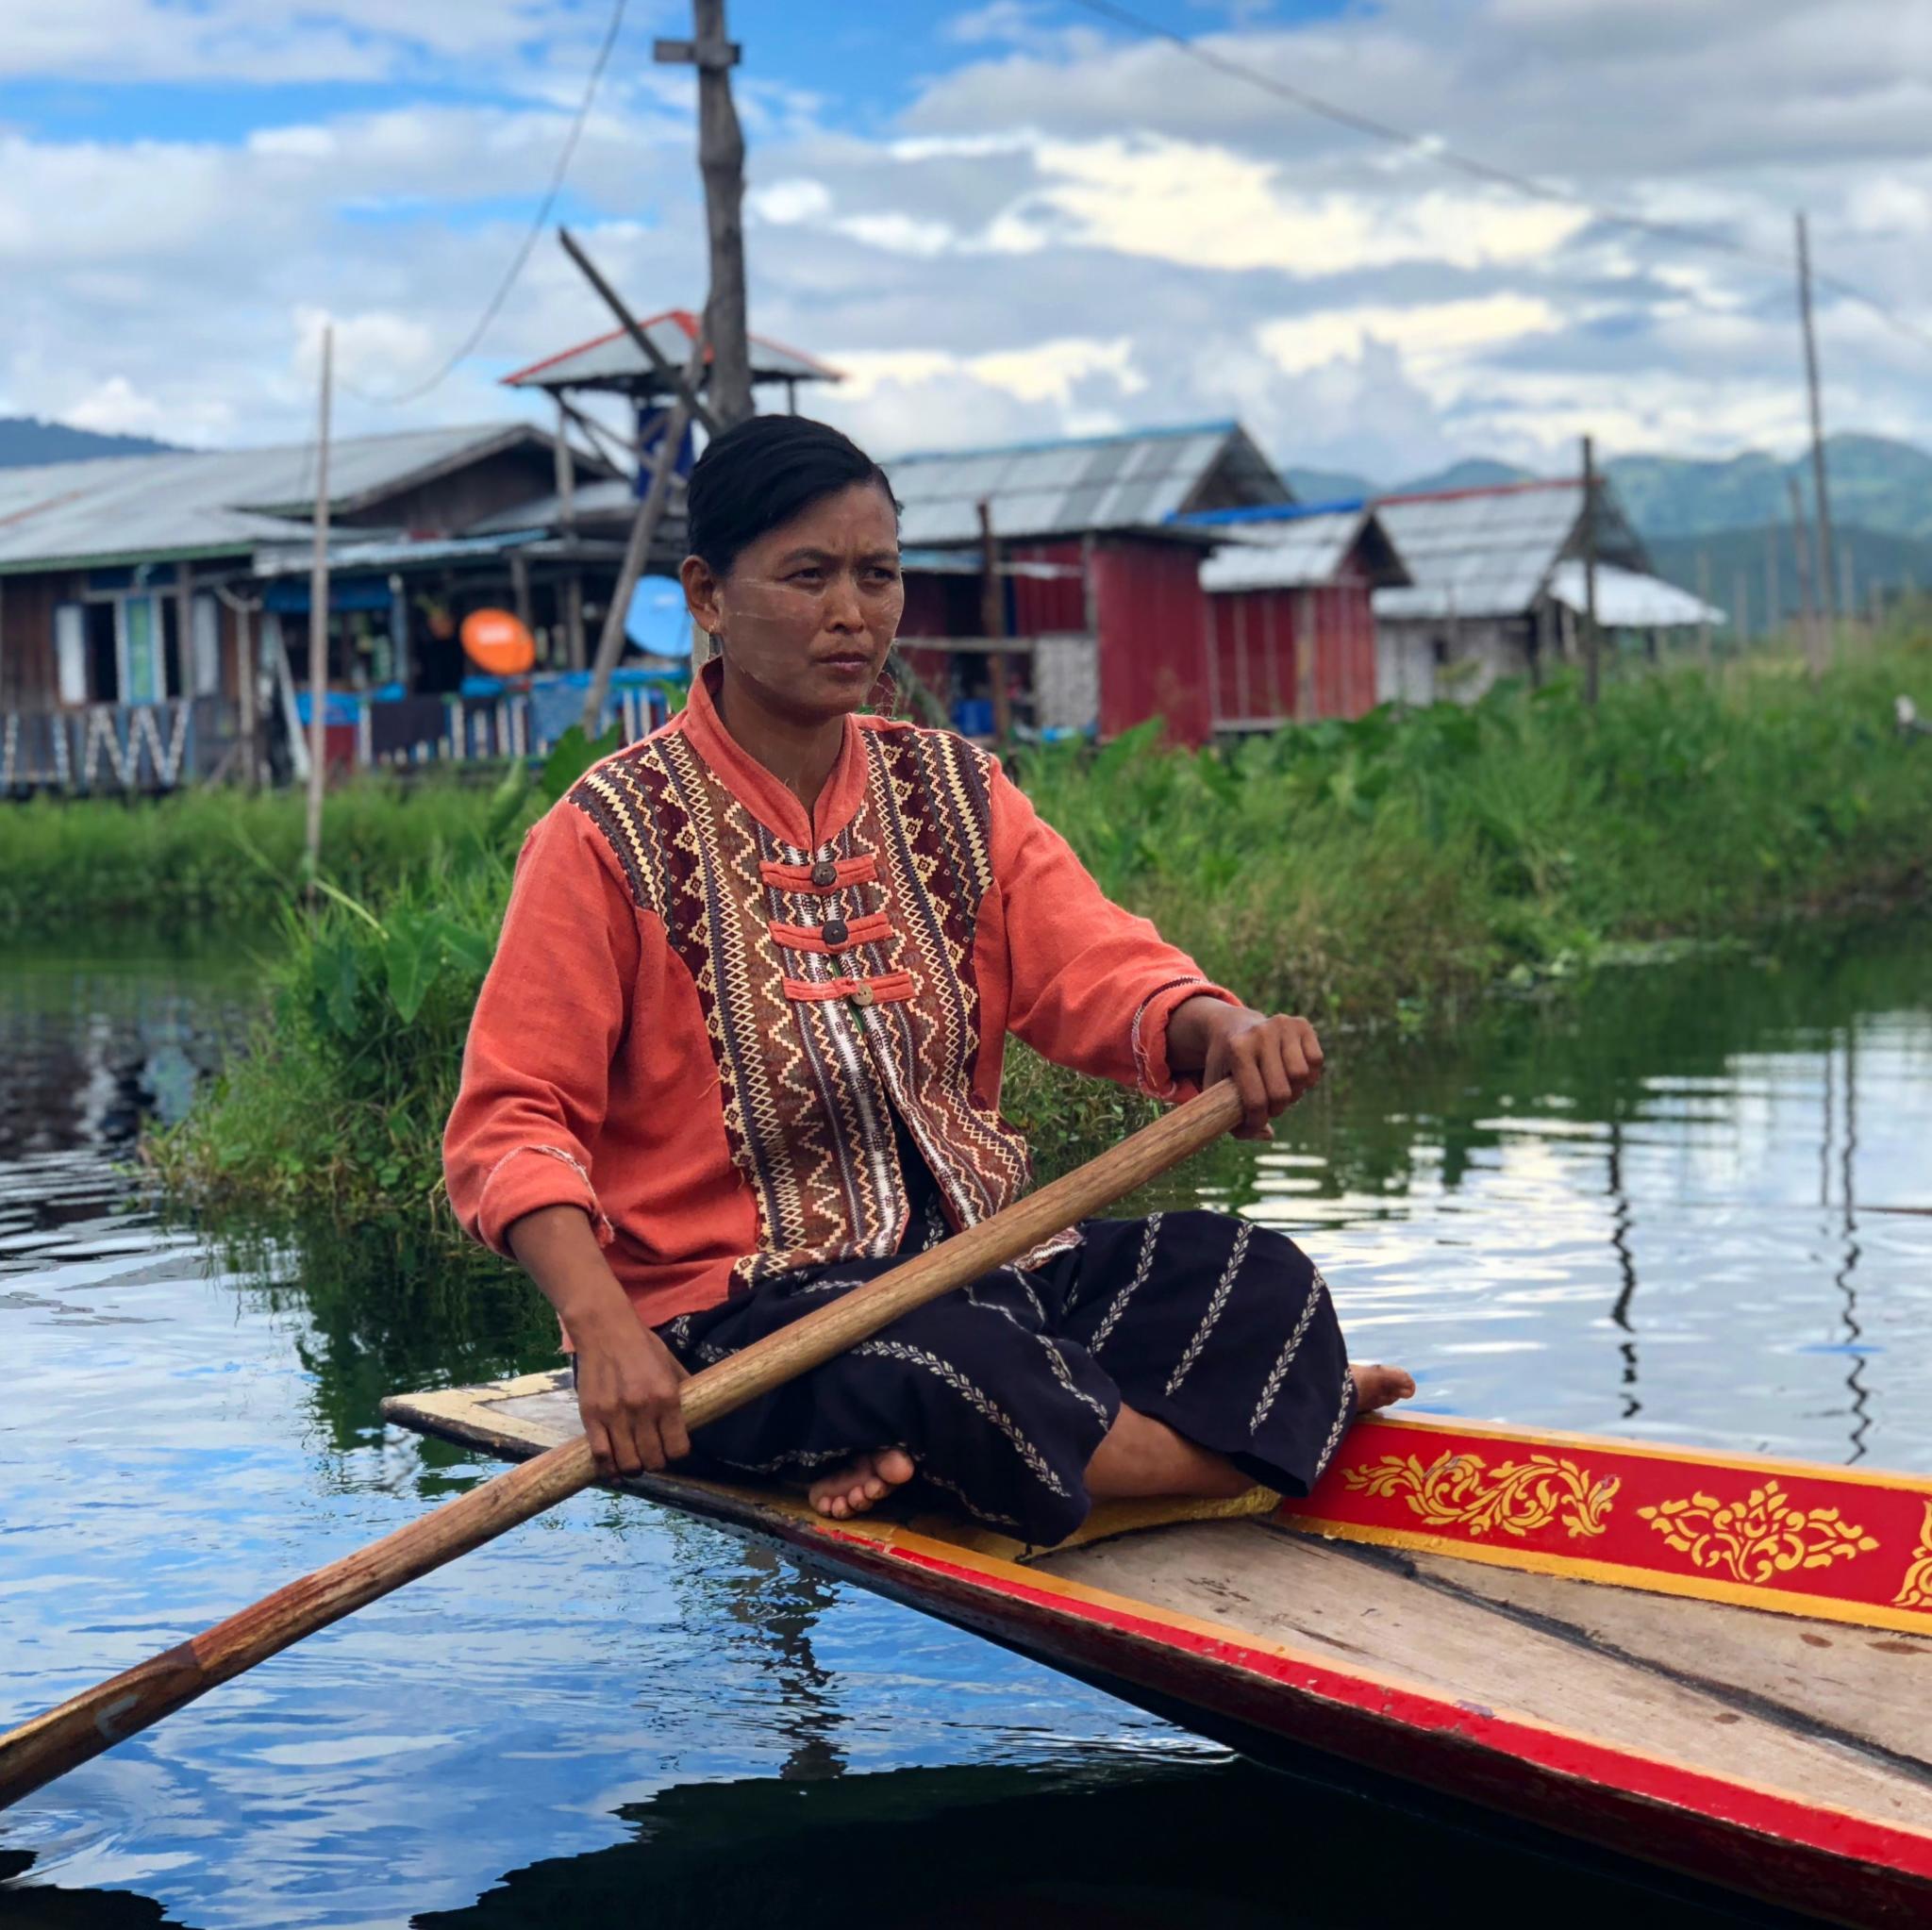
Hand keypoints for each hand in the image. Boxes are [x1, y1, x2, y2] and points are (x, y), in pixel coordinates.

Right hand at [572, 1318, 691, 1477]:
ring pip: (628, 1463)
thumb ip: (684, 1390)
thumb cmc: (643, 1345)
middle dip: (656, 1463)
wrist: (605, 1329)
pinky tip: (613, 1467)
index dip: (677, 1454)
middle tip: (652, 1456)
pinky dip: (608, 1468)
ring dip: (633, 1469)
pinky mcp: (591, 1416)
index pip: (678, 1448)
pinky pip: (601, 1455)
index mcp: (667, 1397)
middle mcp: (642, 1409)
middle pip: (653, 1460)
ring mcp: (615, 1415)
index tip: (673, 1451)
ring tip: (634, 1462)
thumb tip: (698, 1412)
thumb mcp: (671, 1365)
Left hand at [1179, 1000, 1324, 1139]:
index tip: (1254, 1123)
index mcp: (1237, 1049)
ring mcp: (1283, 1025)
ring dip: (1294, 1093)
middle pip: (1282, 1092)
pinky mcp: (1302, 1023)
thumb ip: (1231, 1117)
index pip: (1255, 1099)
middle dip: (1276, 1109)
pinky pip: (1316, 1061)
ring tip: (1279, 1091)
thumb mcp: (1216, 1088)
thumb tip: (1268, 1136)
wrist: (1232, 1025)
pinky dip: (1309, 1076)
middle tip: (1268, 1107)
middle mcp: (1261, 1033)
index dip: (1257, 1120)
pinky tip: (1293, 1077)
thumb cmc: (1225, 1064)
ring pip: (1302, 1077)